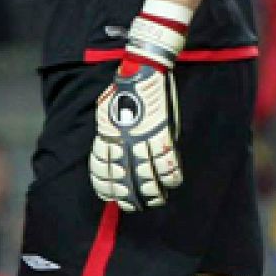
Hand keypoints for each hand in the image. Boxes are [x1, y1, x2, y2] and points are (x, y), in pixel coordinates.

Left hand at [89, 4, 188, 211]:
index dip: (107, 188)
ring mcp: (144, 136)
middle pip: (125, 177)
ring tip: (156, 200)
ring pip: (147, 173)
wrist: (142, 68)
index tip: (112, 198)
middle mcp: (123, 139)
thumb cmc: (123, 87)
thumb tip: (108, 150)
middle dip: (130, 196)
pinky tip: (173, 182)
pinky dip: (171, 174)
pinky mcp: (162, 131)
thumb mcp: (105, 111)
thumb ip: (108, 133)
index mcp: (107, 135)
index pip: (103, 170)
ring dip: (152, 191)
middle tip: (135, 206)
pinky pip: (168, 160)